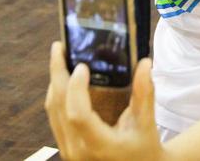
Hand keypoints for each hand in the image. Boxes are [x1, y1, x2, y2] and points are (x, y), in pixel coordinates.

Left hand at [45, 42, 163, 160]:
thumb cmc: (143, 150)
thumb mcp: (146, 124)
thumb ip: (145, 94)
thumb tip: (145, 63)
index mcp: (99, 145)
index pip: (78, 114)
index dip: (76, 88)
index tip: (82, 66)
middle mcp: (78, 150)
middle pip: (59, 106)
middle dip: (57, 73)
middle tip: (59, 48)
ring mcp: (69, 151)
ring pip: (53, 110)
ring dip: (55, 82)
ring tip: (60, 58)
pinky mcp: (66, 147)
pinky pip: (54, 117)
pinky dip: (57, 95)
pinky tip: (64, 80)